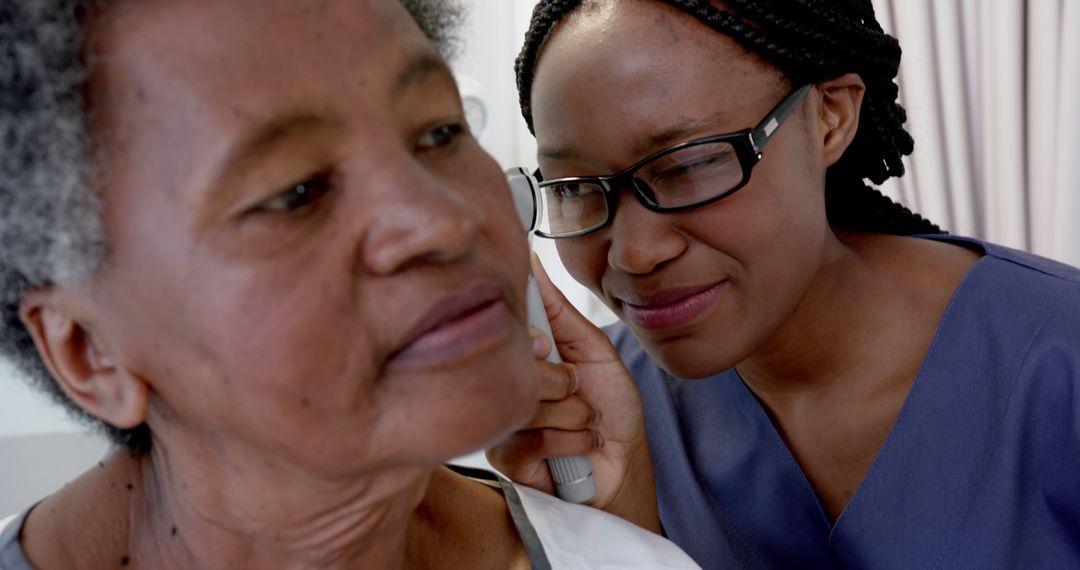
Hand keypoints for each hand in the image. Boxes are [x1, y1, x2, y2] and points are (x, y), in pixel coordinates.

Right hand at [487, 255, 658, 531]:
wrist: (621, 466)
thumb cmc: (610, 408)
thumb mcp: (595, 352)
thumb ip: (561, 312)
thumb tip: (533, 264)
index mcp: (524, 355)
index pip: (507, 328)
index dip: (530, 337)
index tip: (547, 346)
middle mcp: (507, 384)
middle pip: (519, 368)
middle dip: (565, 382)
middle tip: (578, 391)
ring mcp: (502, 419)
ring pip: (530, 404)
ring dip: (575, 415)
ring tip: (584, 423)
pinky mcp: (505, 457)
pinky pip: (532, 438)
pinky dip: (570, 442)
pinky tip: (578, 447)